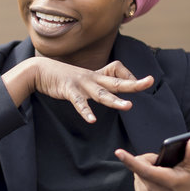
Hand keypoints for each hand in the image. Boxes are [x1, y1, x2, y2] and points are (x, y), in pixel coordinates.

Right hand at [3, 57, 153, 122]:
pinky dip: (85, 111)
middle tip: (149, 82)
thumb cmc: (62, 77)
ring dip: (114, 100)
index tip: (139, 83)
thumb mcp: (83, 79)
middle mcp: (92, 78)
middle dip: (133, 84)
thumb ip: (96, 85)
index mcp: (97, 76)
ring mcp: (81, 84)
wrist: (39, 70)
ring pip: (101, 93)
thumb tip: (108, 92)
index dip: (129, 77)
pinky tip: (92, 120)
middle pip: (116, 82)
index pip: (118, 72)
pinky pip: (79, 102)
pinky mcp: (68, 90)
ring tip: (127, 106)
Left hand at [115, 137, 189, 190]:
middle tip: (162, 164)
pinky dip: (143, 177)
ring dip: (145, 169)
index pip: (145, 170)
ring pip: (136, 172)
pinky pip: (136, 180)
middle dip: (148, 160)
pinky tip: (155, 181)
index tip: (119, 152)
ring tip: (160, 174)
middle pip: (140, 165)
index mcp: (167, 182)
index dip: (130, 160)